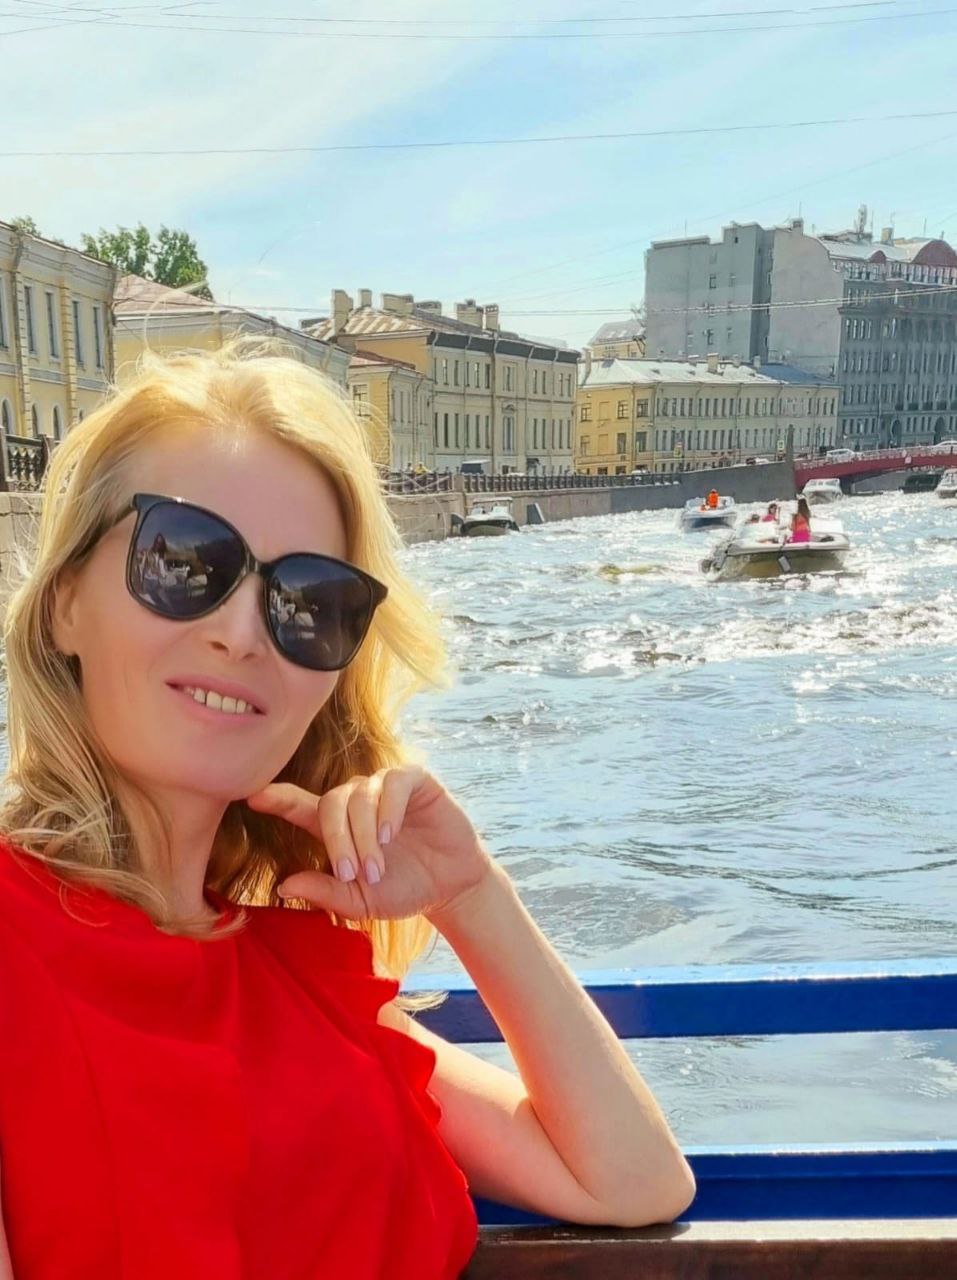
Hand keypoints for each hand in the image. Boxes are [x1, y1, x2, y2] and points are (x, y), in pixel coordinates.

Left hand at [245, 765, 495, 923]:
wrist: (450, 886)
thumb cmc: (401, 890)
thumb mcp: (360, 901)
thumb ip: (326, 892)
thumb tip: (284, 885)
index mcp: (336, 827)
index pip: (299, 805)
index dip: (276, 797)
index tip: (252, 796)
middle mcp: (356, 800)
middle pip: (330, 802)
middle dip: (337, 839)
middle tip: (351, 873)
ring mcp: (385, 788)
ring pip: (360, 795)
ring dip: (364, 833)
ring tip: (377, 866)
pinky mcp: (415, 780)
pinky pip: (393, 783)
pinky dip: (388, 809)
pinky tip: (391, 834)